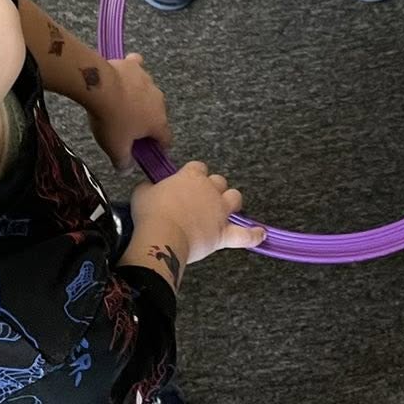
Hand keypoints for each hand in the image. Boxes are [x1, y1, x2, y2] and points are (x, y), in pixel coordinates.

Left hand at [85, 52, 172, 170]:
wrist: (99, 87)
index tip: (149, 151)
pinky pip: (137, 68)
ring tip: (120, 105)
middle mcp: (159, 101)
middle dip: (145, 123)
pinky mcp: (135, 66)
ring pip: (147, 93)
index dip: (159, 147)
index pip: (166, 139)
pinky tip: (124, 75)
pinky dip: (132, 73)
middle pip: (156, 115)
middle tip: (127, 129)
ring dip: (138, 99)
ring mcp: (148, 81)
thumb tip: (126, 170)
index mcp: (158, 122)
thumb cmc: (111, 120)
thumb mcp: (115, 148)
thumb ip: (123, 162)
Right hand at [132, 160, 266, 264]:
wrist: (162, 236)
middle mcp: (209, 190)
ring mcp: (219, 211)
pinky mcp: (223, 233)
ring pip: (234, 198)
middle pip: (218, 181)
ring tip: (225, 208)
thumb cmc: (151, 213)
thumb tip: (149, 189)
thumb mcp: (142, 193)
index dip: (194, 174)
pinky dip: (253, 235)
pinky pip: (244, 235)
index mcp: (190, 176)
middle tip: (201, 198)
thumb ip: (149, 188)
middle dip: (213, 187)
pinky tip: (260, 234)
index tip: (187, 181)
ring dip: (231, 201)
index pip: (198, 167)